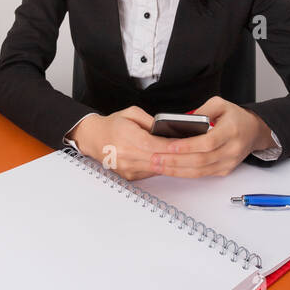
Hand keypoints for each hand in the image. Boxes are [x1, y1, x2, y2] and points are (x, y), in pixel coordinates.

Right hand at [67, 107, 182, 180]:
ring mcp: (126, 168)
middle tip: (196, 152)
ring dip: (173, 165)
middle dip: (178, 157)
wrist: (93, 138)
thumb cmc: (113, 124)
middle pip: (157, 159)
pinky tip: (174, 162)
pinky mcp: (129, 176)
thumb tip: (169, 129)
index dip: (171, 145)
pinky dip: (163, 167)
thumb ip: (150, 120)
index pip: (153, 144)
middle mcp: (125, 155)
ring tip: (190, 158)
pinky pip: (151, 172)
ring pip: (156, 168)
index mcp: (125, 136)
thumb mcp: (131, 113)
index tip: (188, 143)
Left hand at [145, 96, 271, 178]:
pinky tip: (171, 169)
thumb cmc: (235, 117)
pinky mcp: (224, 170)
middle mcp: (231, 150)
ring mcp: (228, 163)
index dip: (188, 146)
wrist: (253, 131)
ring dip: (176, 170)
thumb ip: (203, 110)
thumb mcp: (220, 104)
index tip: (170, 145)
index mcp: (231, 131)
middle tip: (155, 158)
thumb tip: (183, 120)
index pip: (208, 142)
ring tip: (158, 165)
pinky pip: (202, 175)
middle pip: (200, 160)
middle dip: (175, 160)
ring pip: (199, 171)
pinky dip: (184, 173)